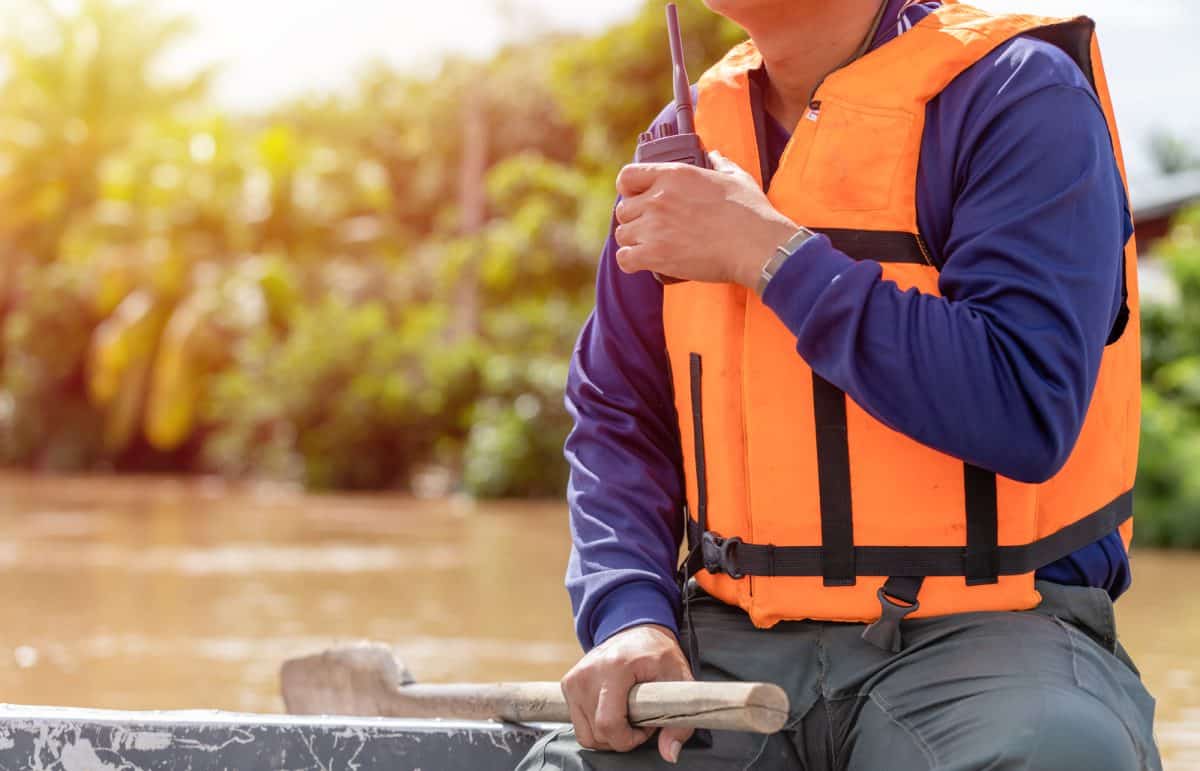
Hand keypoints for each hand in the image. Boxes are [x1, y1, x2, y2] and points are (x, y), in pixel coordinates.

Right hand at [560, 624, 694, 762]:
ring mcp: (574, 679)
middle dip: (621, 737)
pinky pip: (578, 724)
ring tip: (626, 714)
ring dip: (608, 734)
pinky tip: (612, 709)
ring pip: (585, 734)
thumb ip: (679, 722)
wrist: (636, 631)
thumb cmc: (658, 654)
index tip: (647, 727)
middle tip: (640, 718)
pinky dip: (596, 725)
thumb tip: (670, 754)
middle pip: (597, 734)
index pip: (609, 724)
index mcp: (615, 668)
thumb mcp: (679, 681)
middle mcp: (588, 673)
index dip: (630, 738)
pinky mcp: (568, 684)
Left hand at [613, 151, 799, 287]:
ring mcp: (654, 226)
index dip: (628, 189)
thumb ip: (720, 164)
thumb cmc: (750, 213)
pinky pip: (624, 258)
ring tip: (653, 247)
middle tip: (652, 230)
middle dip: (635, 220)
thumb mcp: (736, 177)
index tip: (636, 198)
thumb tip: (715, 156)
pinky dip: (631, 262)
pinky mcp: (655, 254)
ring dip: (634, 242)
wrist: (757, 245)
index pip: (627, 176)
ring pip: (622, 235)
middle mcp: (658, 197)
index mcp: (674, 174)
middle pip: (623, 210)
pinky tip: (645, 262)